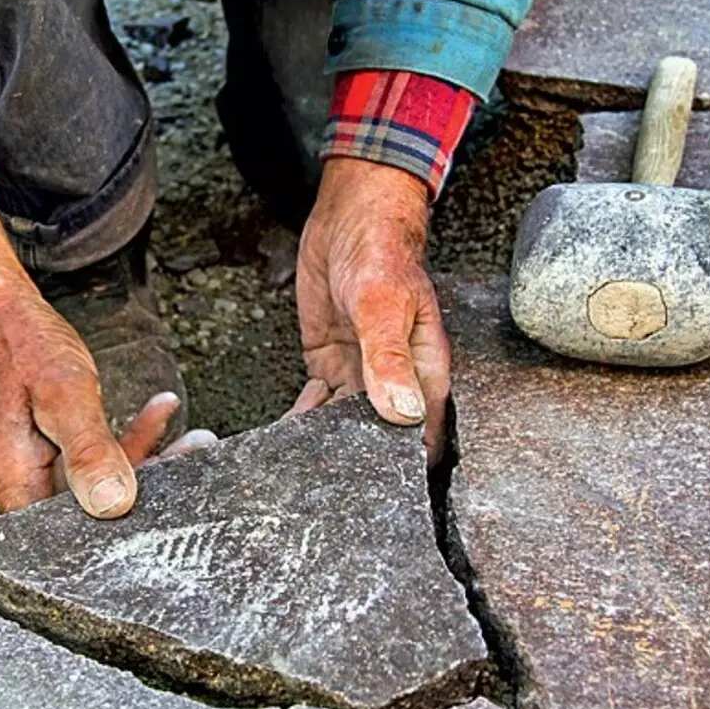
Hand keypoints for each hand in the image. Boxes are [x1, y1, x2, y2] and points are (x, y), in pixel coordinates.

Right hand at [0, 177, 188, 515]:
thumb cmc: (23, 346)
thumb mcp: (64, 396)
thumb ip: (88, 451)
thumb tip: (112, 504)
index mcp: (17, 488)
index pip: (79, 532)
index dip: (126, 525)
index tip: (171, 497)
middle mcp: (24, 489)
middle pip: (95, 511)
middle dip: (152, 488)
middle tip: (193, 455)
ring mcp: (38, 473)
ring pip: (103, 485)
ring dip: (150, 460)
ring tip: (193, 439)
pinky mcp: (52, 455)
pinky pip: (98, 461)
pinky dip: (131, 440)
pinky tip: (160, 413)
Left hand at [291, 158, 450, 460]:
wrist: (349, 218)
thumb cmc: (382, 253)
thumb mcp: (383, 305)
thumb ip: (389, 358)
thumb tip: (403, 411)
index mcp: (424, 372)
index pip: (421, 435)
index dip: (403, 466)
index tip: (376, 491)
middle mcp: (395, 380)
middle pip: (380, 438)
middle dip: (356, 462)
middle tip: (322, 489)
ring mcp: (360, 374)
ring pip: (344, 427)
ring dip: (324, 445)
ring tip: (297, 471)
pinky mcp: (330, 364)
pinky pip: (318, 406)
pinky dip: (304, 421)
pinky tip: (285, 438)